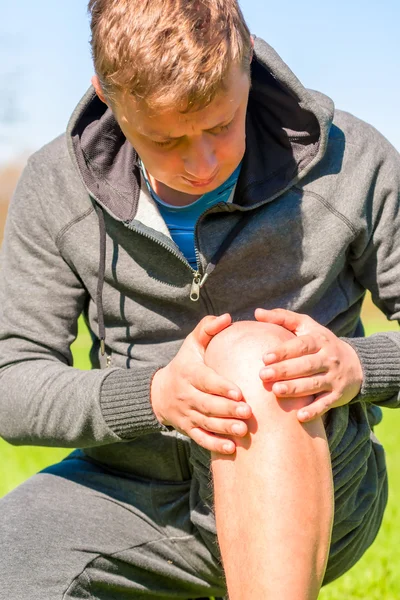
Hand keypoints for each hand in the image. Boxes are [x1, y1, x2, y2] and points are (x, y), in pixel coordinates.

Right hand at [151, 314, 251, 453]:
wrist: (160, 392)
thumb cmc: (186, 363)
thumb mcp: (192, 343)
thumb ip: (208, 329)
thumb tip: (227, 317)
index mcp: (189, 372)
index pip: (205, 380)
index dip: (221, 387)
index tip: (240, 392)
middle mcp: (186, 394)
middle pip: (207, 404)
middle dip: (227, 409)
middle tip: (248, 413)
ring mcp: (186, 413)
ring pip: (205, 423)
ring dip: (224, 428)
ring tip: (243, 431)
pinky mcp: (188, 428)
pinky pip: (200, 438)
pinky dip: (214, 445)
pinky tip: (231, 449)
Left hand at [255, 308, 362, 421]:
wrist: (356, 364)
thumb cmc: (321, 343)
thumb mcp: (307, 326)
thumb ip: (283, 318)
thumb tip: (257, 312)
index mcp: (320, 340)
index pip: (302, 345)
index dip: (284, 351)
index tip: (265, 357)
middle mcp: (329, 358)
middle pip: (306, 365)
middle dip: (285, 371)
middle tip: (263, 375)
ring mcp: (334, 378)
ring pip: (314, 384)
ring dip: (296, 389)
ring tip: (276, 390)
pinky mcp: (338, 395)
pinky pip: (326, 404)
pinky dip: (314, 411)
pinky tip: (300, 417)